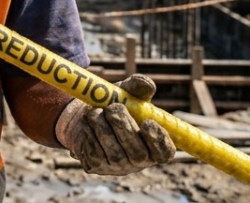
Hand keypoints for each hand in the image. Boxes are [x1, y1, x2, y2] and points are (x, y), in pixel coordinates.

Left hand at [56, 74, 175, 174]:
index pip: (165, 152)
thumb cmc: (114, 105)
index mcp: (152, 143)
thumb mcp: (126, 94)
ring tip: (96, 110)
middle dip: (124, 127)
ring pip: (114, 153)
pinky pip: (94, 152)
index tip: (148, 122)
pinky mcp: (95, 165)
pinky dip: (90, 132)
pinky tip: (88, 122)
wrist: (84, 116)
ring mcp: (116, 165)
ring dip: (103, 126)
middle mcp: (137, 160)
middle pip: (138, 154)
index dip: (159, 140)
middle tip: (114, 107)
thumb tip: (147, 85)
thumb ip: (138, 88)